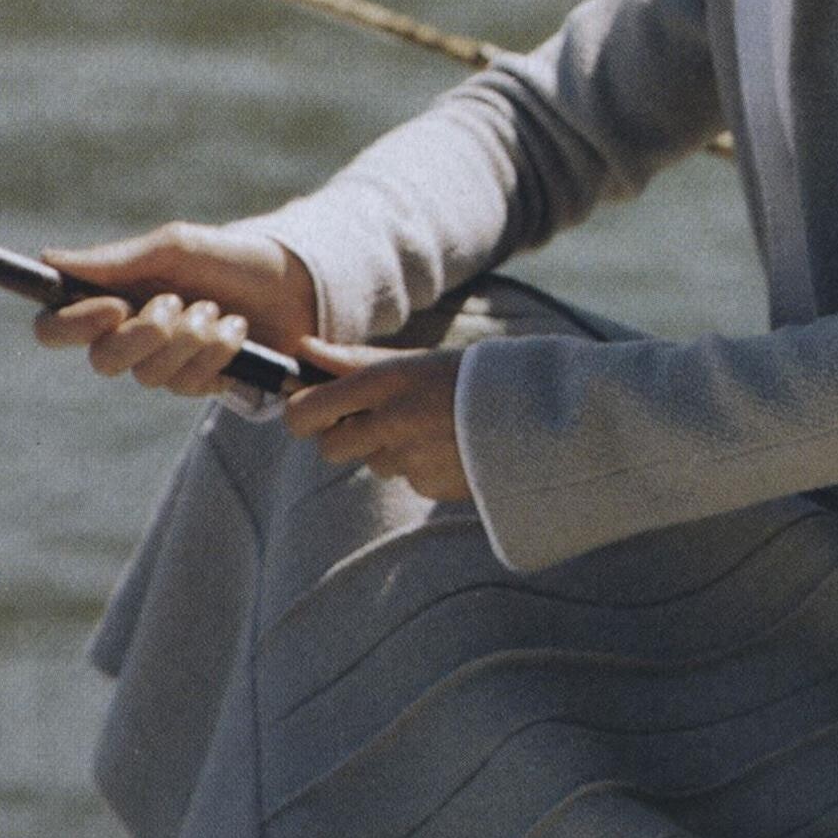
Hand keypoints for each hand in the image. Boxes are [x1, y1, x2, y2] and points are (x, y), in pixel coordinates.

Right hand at [34, 223, 318, 396]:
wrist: (295, 283)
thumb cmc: (229, 257)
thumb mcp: (176, 248)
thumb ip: (117, 260)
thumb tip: (51, 259)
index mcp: (111, 298)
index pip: (55, 328)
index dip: (72, 325)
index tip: (114, 306)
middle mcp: (129, 336)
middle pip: (102, 361)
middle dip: (145, 335)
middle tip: (179, 304)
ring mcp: (163, 363)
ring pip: (150, 376)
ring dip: (191, 339)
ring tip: (219, 311)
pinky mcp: (198, 383)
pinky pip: (188, 386)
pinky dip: (215, 354)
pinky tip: (237, 330)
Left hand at [282, 340, 469, 499]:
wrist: (537, 415)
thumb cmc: (468, 377)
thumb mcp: (414, 361)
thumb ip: (354, 360)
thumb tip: (302, 350)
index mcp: (384, 382)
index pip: (306, 411)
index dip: (300, 414)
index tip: (312, 410)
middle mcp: (391, 422)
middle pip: (329, 447)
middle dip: (343, 436)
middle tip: (372, 419)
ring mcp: (409, 459)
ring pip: (372, 462)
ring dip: (388, 449)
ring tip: (429, 427)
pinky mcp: (429, 486)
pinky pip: (406, 479)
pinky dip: (420, 466)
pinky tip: (449, 446)